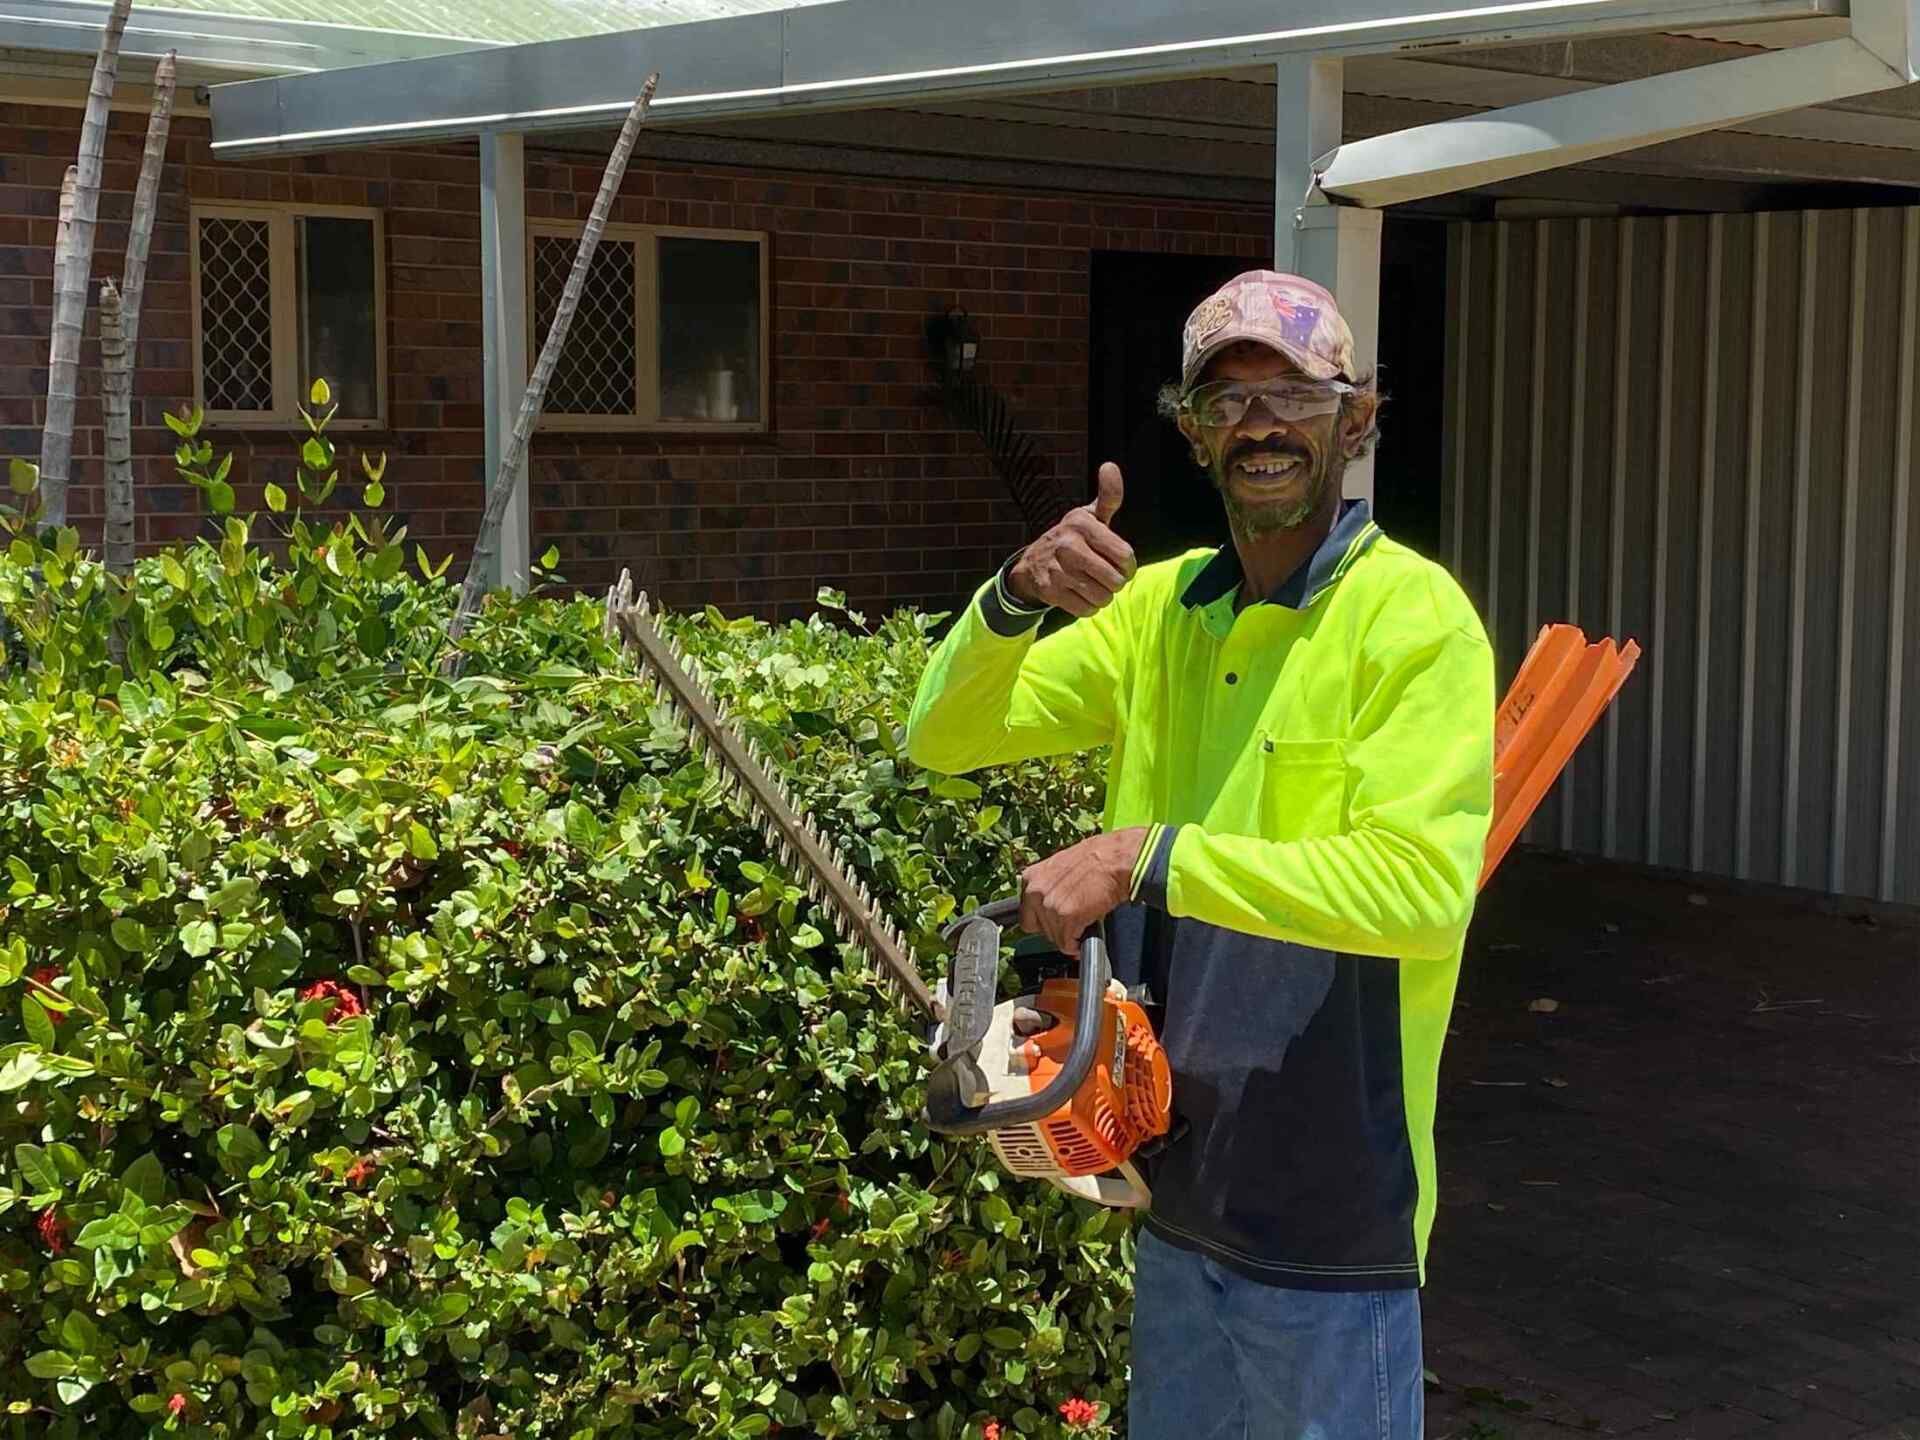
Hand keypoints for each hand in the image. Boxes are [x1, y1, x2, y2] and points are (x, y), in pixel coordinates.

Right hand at [1007, 463, 1136, 616]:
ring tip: (1091, 585)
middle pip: (1115, 580)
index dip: (1128, 566)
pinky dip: (1087, 607)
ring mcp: (1057, 570)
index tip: (1119, 564)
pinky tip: (1079, 595)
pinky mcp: (1050, 592)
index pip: (1126, 556)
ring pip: (1102, 597)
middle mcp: (1068, 545)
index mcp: (1082, 523)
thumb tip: (1110, 466)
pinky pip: (1086, 610)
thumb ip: (1108, 496)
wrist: (1032, 565)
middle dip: (1114, 583)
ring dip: (1102, 596)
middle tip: (1104, 576)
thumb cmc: (1072, 539)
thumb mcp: (1089, 517)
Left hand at [1019, 826, 1150, 954]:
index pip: (1026, 916)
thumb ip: (1048, 888)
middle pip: (1039, 929)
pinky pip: (1067, 943)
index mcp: (1031, 878)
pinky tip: (1085, 931)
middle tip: (1072, 922)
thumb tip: (1048, 908)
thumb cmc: (1095, 861)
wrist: (1116, 859)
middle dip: (1056, 929)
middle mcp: (1036, 892)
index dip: (1043, 922)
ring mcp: (1050, 905)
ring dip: (1069, 936)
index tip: (1054, 922)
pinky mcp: (1067, 917)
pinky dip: (1077, 944)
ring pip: (1054, 938)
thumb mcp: (1060, 868)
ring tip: (1082, 922)